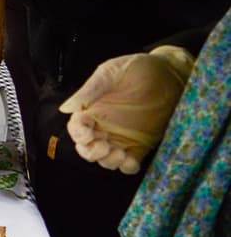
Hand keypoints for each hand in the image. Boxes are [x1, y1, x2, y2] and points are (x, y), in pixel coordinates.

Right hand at [59, 47, 193, 173]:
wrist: (170, 74)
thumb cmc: (137, 69)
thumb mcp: (110, 74)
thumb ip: (89, 90)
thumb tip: (65, 108)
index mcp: (92, 111)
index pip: (77, 128)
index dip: (78, 134)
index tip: (88, 133)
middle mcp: (104, 127)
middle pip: (87, 149)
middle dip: (91, 152)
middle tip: (104, 146)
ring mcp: (122, 138)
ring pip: (105, 160)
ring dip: (107, 161)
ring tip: (120, 154)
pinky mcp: (141, 146)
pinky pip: (129, 164)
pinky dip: (127, 167)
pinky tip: (131, 160)